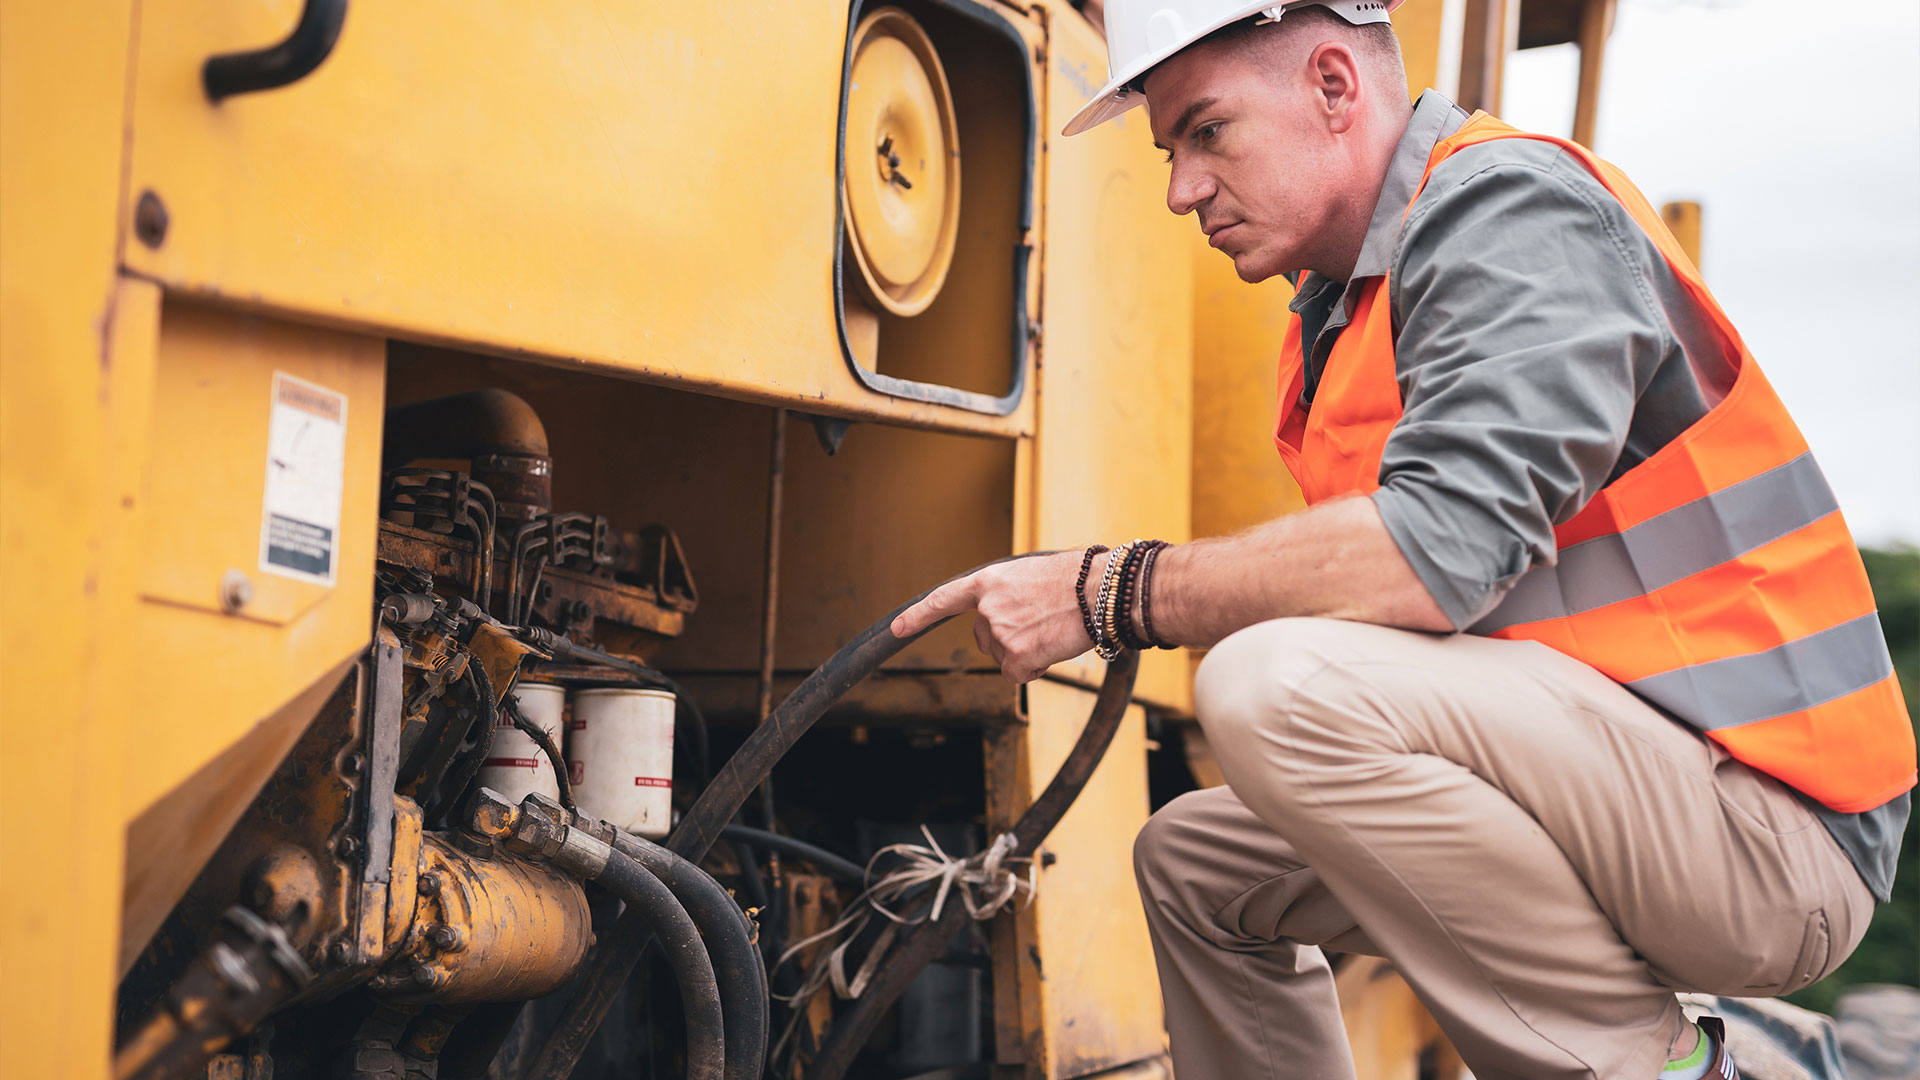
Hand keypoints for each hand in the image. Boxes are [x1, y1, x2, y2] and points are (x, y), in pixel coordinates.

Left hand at [891, 550, 1097, 682]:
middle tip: (1040, 622)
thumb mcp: (1031, 575)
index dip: (918, 616)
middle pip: (985, 639)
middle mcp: (987, 608)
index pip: (944, 600)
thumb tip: (1007, 617)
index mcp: (988, 582)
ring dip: (1026, 651)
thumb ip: (1008, 595)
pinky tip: (1052, 648)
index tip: (896, 628)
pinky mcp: (1017, 657)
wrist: (1099, 590)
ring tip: (1052, 629)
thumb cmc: (1076, 579)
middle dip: (1008, 638)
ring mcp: (1000, 634)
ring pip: (1005, 657)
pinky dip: (1035, 668)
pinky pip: (1019, 674)